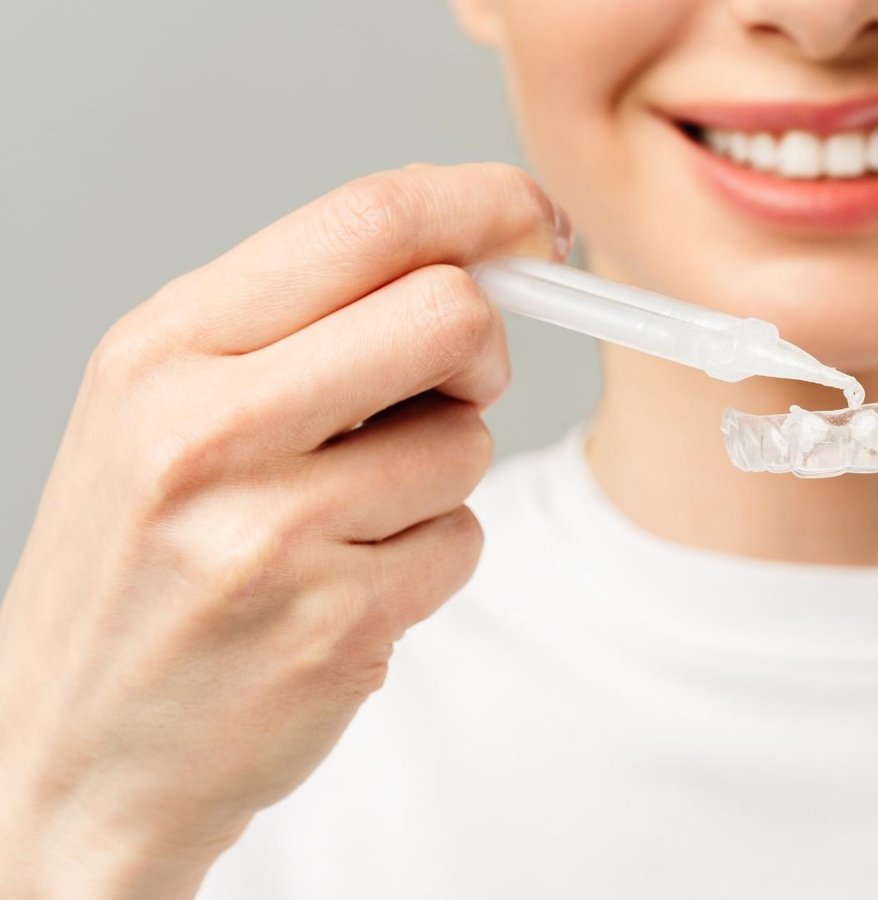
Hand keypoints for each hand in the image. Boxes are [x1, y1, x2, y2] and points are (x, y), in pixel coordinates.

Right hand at [0, 163, 563, 896]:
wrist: (69, 758)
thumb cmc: (138, 569)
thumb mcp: (166, 408)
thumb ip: (306, 320)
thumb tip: (479, 248)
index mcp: (164, 349)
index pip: (368, 220)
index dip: (484, 205)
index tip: (536, 221)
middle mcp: (208, 430)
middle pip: (450, 315)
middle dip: (481, 351)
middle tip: (447, 389)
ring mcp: (273, 535)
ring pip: (469, 441)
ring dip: (437, 478)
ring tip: (339, 524)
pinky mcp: (338, 625)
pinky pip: (463, 542)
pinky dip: (429, 560)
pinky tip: (342, 590)